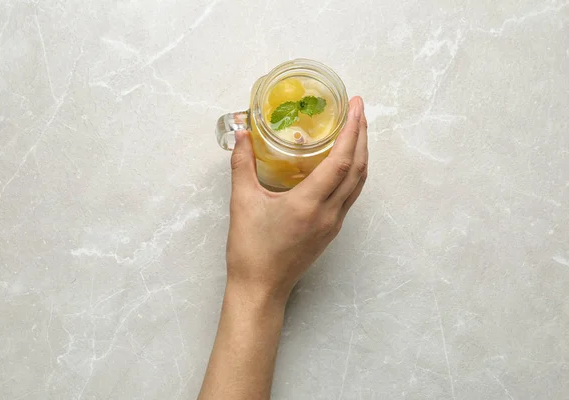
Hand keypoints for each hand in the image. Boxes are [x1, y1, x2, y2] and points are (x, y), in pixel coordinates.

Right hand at [226, 96, 367, 302]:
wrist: (261, 288)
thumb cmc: (250, 249)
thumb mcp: (241, 202)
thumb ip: (242, 164)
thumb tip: (243, 134)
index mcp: (309, 204)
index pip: (341, 161)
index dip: (352, 131)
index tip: (355, 106)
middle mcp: (328, 213)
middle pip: (358, 169)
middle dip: (362, 135)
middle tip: (359, 110)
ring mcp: (333, 224)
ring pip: (358, 183)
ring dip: (362, 154)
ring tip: (357, 130)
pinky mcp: (331, 231)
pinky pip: (351, 196)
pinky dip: (354, 173)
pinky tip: (345, 162)